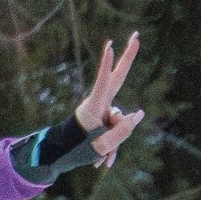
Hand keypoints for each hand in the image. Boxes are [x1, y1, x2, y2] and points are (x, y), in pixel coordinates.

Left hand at [73, 33, 144, 163]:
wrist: (61, 156)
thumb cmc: (77, 150)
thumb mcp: (101, 146)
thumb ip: (122, 130)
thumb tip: (138, 113)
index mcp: (93, 108)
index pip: (103, 83)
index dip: (107, 66)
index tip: (109, 47)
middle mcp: (99, 103)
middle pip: (118, 78)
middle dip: (127, 58)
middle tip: (136, 35)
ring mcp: (103, 109)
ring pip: (122, 118)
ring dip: (115, 141)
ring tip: (100, 160)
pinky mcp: (105, 116)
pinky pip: (118, 127)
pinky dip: (113, 146)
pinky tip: (102, 164)